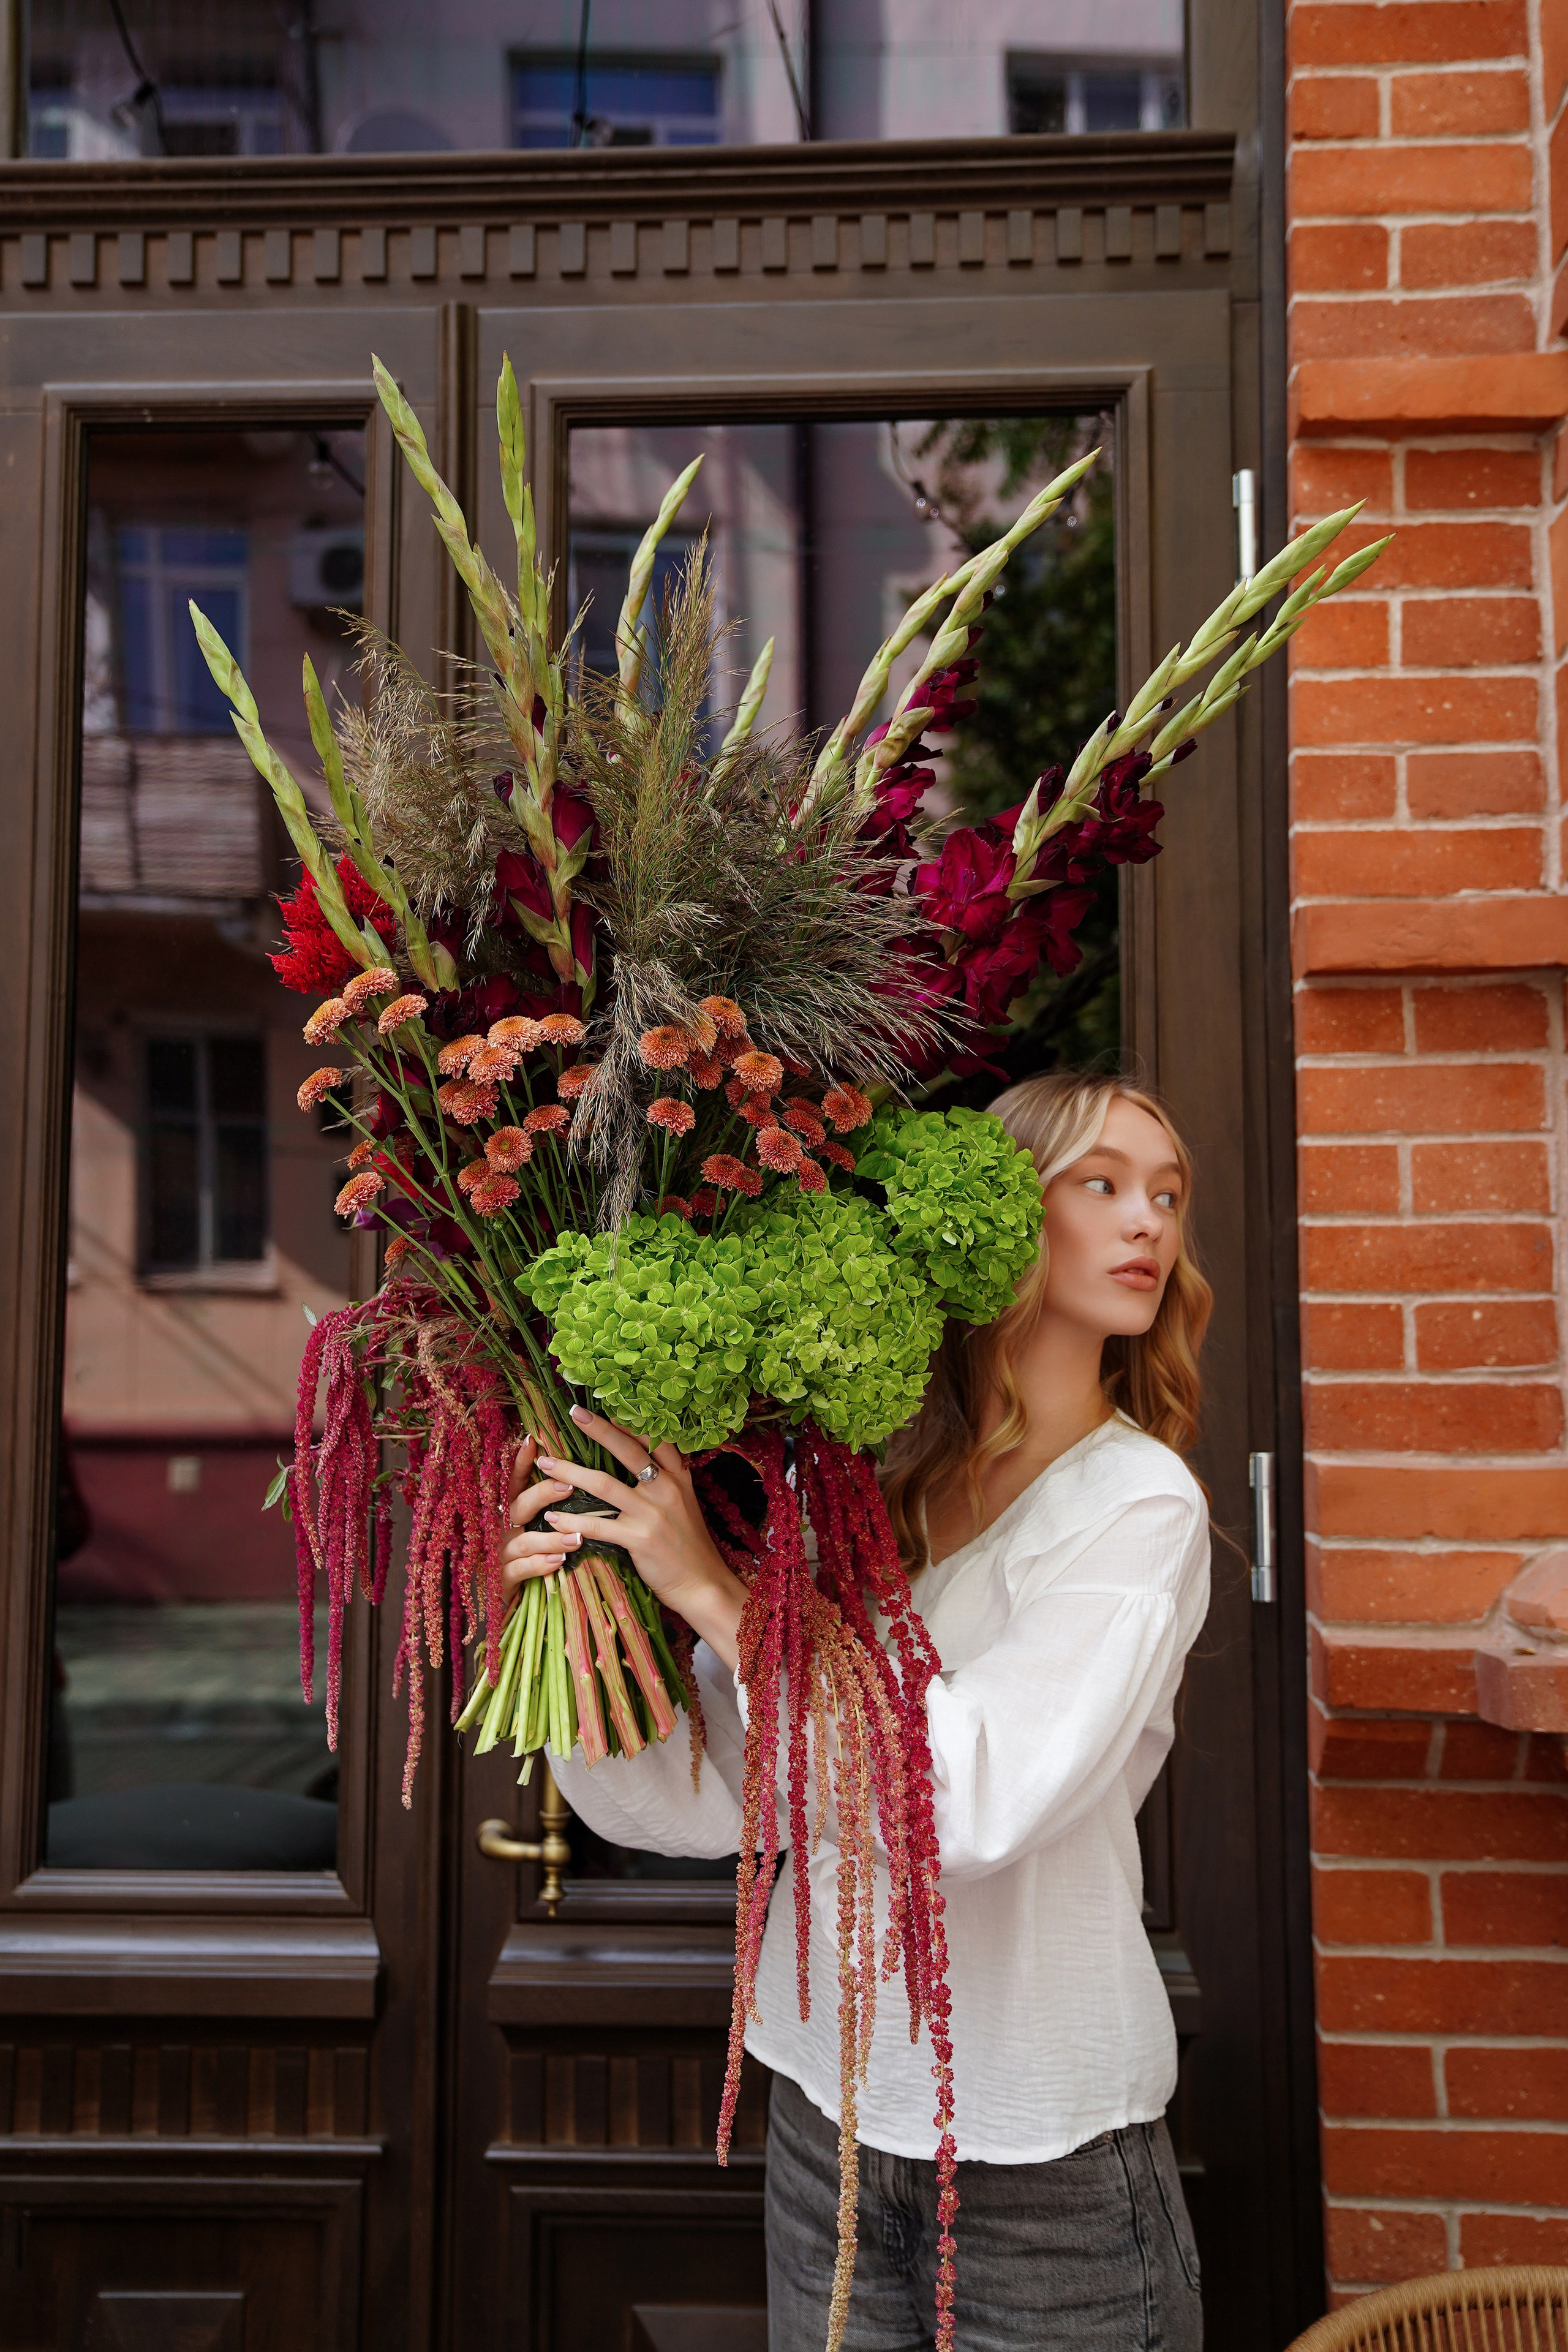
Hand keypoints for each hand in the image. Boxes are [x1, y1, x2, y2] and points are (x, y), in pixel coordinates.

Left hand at [501, 1408, 747, 1673]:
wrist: (703, 1584)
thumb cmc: (688, 1545)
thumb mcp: (685, 1503)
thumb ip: (666, 1480)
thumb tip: (639, 1459)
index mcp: (679, 1477)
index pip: (655, 1438)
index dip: (630, 1420)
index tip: (607, 1404)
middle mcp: (667, 1489)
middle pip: (628, 1449)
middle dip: (598, 1429)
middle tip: (573, 1413)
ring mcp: (653, 1513)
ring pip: (604, 1485)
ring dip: (570, 1472)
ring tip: (546, 1463)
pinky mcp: (639, 1539)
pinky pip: (597, 1525)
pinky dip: (571, 1521)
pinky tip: (552, 1518)